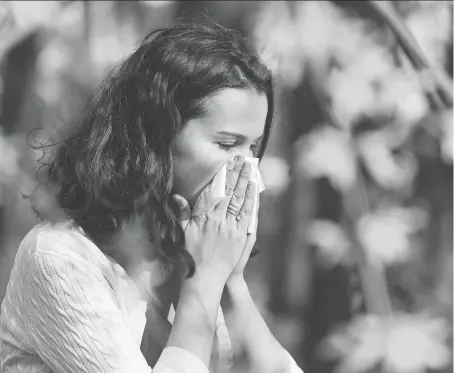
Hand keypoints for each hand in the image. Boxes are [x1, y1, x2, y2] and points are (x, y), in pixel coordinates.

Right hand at [172, 155, 255, 286]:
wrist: (205, 278)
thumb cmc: (191, 256)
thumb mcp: (182, 233)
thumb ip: (182, 214)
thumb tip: (177, 197)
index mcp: (204, 217)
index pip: (216, 190)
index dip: (223, 175)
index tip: (227, 163)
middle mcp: (219, 220)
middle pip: (230, 192)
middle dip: (236, 174)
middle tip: (243, 160)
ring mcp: (232, 228)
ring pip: (240, 200)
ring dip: (245, 183)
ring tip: (249, 169)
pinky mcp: (241, 236)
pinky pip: (247, 214)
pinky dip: (251, 200)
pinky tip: (253, 190)